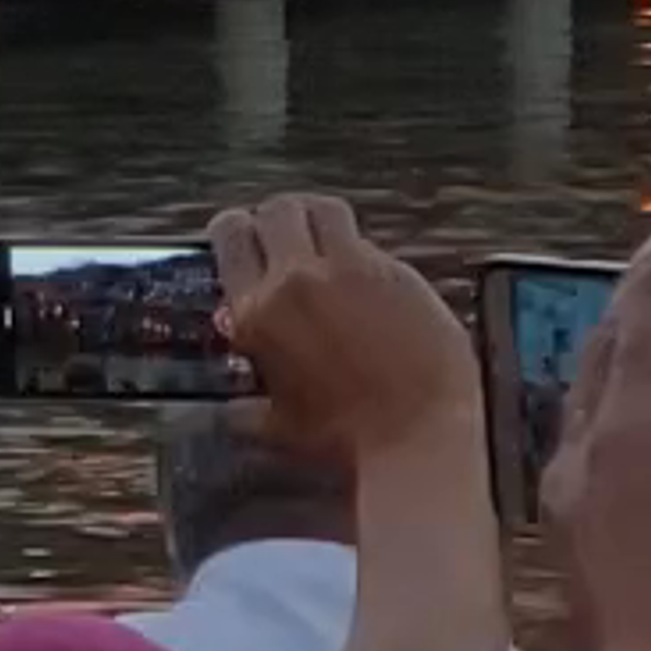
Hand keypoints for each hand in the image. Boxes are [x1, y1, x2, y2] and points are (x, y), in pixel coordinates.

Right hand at [213, 191, 477, 473]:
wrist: (418, 436)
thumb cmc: (346, 441)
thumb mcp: (277, 418)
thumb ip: (253, 382)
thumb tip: (238, 366)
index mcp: (260, 310)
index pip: (232, 234)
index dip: (235, 230)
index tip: (242, 237)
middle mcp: (302, 277)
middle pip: (279, 209)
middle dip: (277, 220)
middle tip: (283, 239)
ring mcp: (355, 268)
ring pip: (326, 210)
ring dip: (319, 222)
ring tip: (323, 244)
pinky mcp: (401, 271)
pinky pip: (370, 243)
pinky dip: (361, 254)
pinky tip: (366, 284)